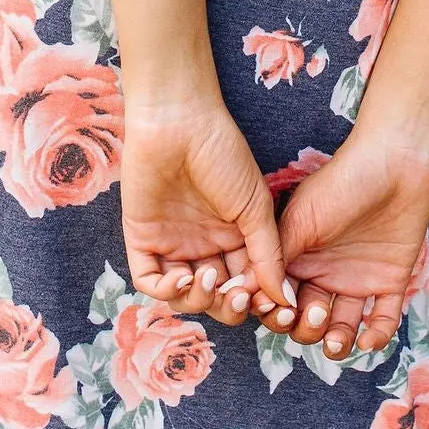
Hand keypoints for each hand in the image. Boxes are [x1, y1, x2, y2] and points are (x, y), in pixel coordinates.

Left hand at [120, 98, 293, 327]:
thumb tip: (285, 301)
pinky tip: (183, 278)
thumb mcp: (256, 207)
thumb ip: (269, 255)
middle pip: (216, 298)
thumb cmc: (223, 155)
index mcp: (234, 238)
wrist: (179, 121)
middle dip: (228, 306)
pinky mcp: (142, 239)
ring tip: (210, 278)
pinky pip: (150, 281)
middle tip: (237, 295)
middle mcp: (204, 246)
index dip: (255, 300)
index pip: (245, 286)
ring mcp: (172, 244)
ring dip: (199, 300)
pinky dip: (166, 291)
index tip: (265, 300)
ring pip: (184, 296)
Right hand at [276, 127, 428, 360]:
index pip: (277, 300)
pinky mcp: (390, 281)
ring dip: (334, 341)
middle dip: (304, 327)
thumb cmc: (341, 182)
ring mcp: (356, 279)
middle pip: (305, 320)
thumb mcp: (299, 219)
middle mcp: (323, 274)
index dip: (273, 313)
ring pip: (340, 327)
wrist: (394, 160)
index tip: (274, 311)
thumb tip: (254, 298)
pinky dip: (375, 337)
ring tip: (335, 338)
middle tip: (313, 311)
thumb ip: (277, 258)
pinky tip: (367, 340)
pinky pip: (382, 320)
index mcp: (297, 259)